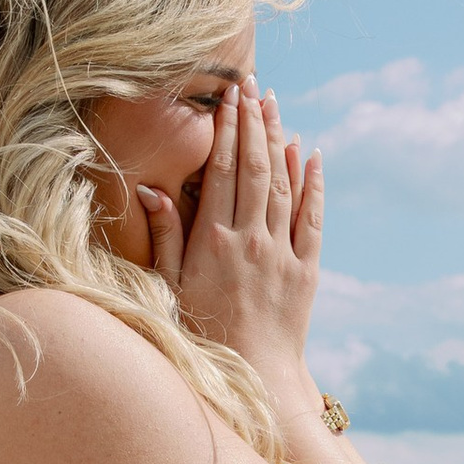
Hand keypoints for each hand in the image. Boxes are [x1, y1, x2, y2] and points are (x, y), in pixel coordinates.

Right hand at [141, 80, 322, 403]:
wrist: (255, 378)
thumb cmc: (202, 335)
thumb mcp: (170, 288)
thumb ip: (164, 236)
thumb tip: (150, 189)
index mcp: (213, 242)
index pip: (221, 171)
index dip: (226, 130)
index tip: (227, 98)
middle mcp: (251, 242)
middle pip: (254, 168)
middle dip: (253, 122)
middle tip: (252, 85)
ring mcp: (283, 255)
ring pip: (283, 185)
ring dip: (280, 141)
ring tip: (275, 105)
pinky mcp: (308, 271)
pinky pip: (313, 218)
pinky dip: (313, 183)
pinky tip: (310, 153)